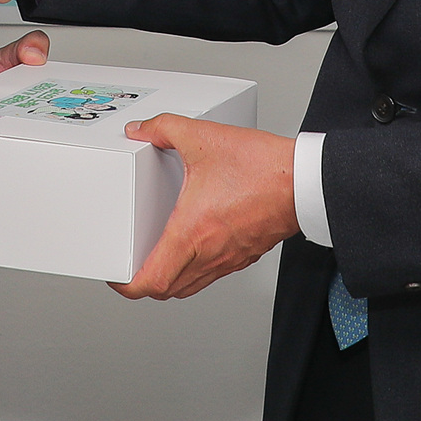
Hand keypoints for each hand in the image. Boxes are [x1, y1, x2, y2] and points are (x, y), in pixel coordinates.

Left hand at [109, 116, 297, 300]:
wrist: (304, 181)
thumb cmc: (262, 167)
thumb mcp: (204, 137)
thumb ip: (165, 129)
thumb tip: (142, 130)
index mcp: (192, 233)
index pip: (152, 282)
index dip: (126, 285)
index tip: (117, 276)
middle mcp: (209, 253)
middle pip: (167, 291)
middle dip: (144, 284)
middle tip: (131, 267)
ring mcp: (229, 259)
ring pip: (190, 286)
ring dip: (170, 279)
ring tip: (158, 258)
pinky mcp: (245, 255)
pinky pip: (212, 274)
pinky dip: (194, 269)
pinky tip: (194, 244)